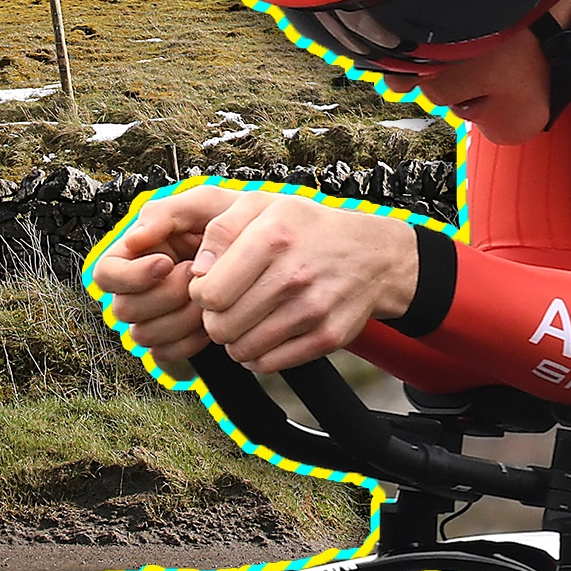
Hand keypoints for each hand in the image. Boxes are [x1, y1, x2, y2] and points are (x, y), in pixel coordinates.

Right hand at [92, 185, 248, 373]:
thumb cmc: (234, 226)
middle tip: (197, 276)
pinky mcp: (170, 341)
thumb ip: (166, 213)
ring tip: (208, 297)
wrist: (268, 259)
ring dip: (180, 318)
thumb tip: (133, 239)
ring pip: (142, 335)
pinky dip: (189, 341)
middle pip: (123, 309)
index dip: (130, 274)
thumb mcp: (205, 205)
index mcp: (136, 254)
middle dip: (165, 295)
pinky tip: (209, 320)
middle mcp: (138, 288)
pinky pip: (164, 354)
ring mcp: (153, 318)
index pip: (104, 274)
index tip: (166, 262)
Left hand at [188, 191, 418, 373]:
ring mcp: (312, 310)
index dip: (200, 294)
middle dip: (215, 319)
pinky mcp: (327, 337)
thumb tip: (197, 271)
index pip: (208, 293)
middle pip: (220, 326)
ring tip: (247, 318)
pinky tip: (266, 332)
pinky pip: (269, 364)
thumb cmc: (309, 230)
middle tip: (228, 306)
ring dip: (236, 339)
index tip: (211, 287)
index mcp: (272, 238)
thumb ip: (221, 229)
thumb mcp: (264, 206)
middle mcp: (293, 276)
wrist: (372, 255)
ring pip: (241, 349)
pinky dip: (259, 354)